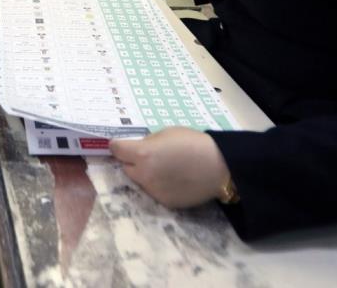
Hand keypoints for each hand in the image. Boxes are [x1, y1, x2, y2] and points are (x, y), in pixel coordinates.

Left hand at [110, 128, 230, 208]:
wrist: (219, 166)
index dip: (117, 146)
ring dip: (145, 175)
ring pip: (140, 181)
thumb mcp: (167, 133)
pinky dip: (158, 186)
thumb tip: (139, 148)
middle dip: (131, 162)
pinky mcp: (164, 202)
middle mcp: (143, 175)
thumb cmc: (193, 143)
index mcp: (142, 154)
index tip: (119, 145)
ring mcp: (153, 191)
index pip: (116, 150)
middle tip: (146, 157)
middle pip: (126, 168)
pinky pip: (154, 192)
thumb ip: (148, 142)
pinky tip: (173, 181)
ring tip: (163, 169)